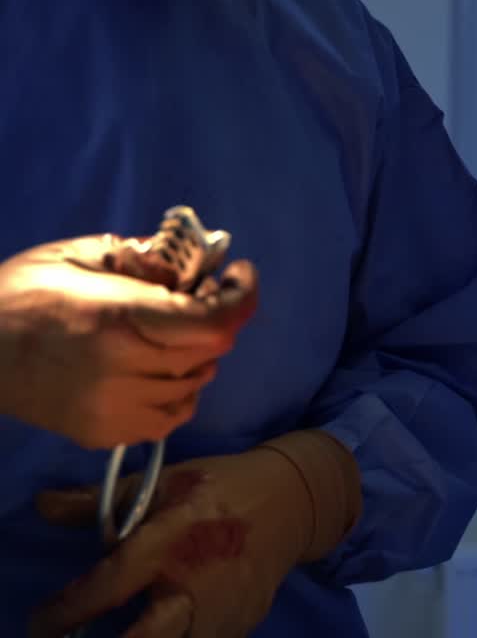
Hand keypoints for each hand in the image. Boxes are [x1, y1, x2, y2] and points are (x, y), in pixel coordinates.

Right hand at [0, 235, 258, 448]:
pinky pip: (168, 418)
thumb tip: (192, 265)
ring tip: (176, 331)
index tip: (238, 272)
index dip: (241, 297)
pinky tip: (161, 369)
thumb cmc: (25, 292)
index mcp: (120, 319)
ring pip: (195, 386)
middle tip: (201, 295)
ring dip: (199, 355)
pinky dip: (180, 393)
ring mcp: (112, 409)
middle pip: (209, 351)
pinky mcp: (101, 434)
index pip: (213, 323)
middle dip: (217, 318)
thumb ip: (144, 257)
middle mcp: (122, 370)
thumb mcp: (84, 253)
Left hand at [29, 448, 310, 637]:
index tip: (41, 621)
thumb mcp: (164, 483)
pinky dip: (180, 636)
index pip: (107, 587)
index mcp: (171, 542)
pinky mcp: (239, 627)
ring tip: (134, 626)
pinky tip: (173, 620)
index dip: (64, 612)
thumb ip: (103, 501)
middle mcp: (194, 585)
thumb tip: (43, 505)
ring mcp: (220, 613)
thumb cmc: (219, 486)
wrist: (292, 500)